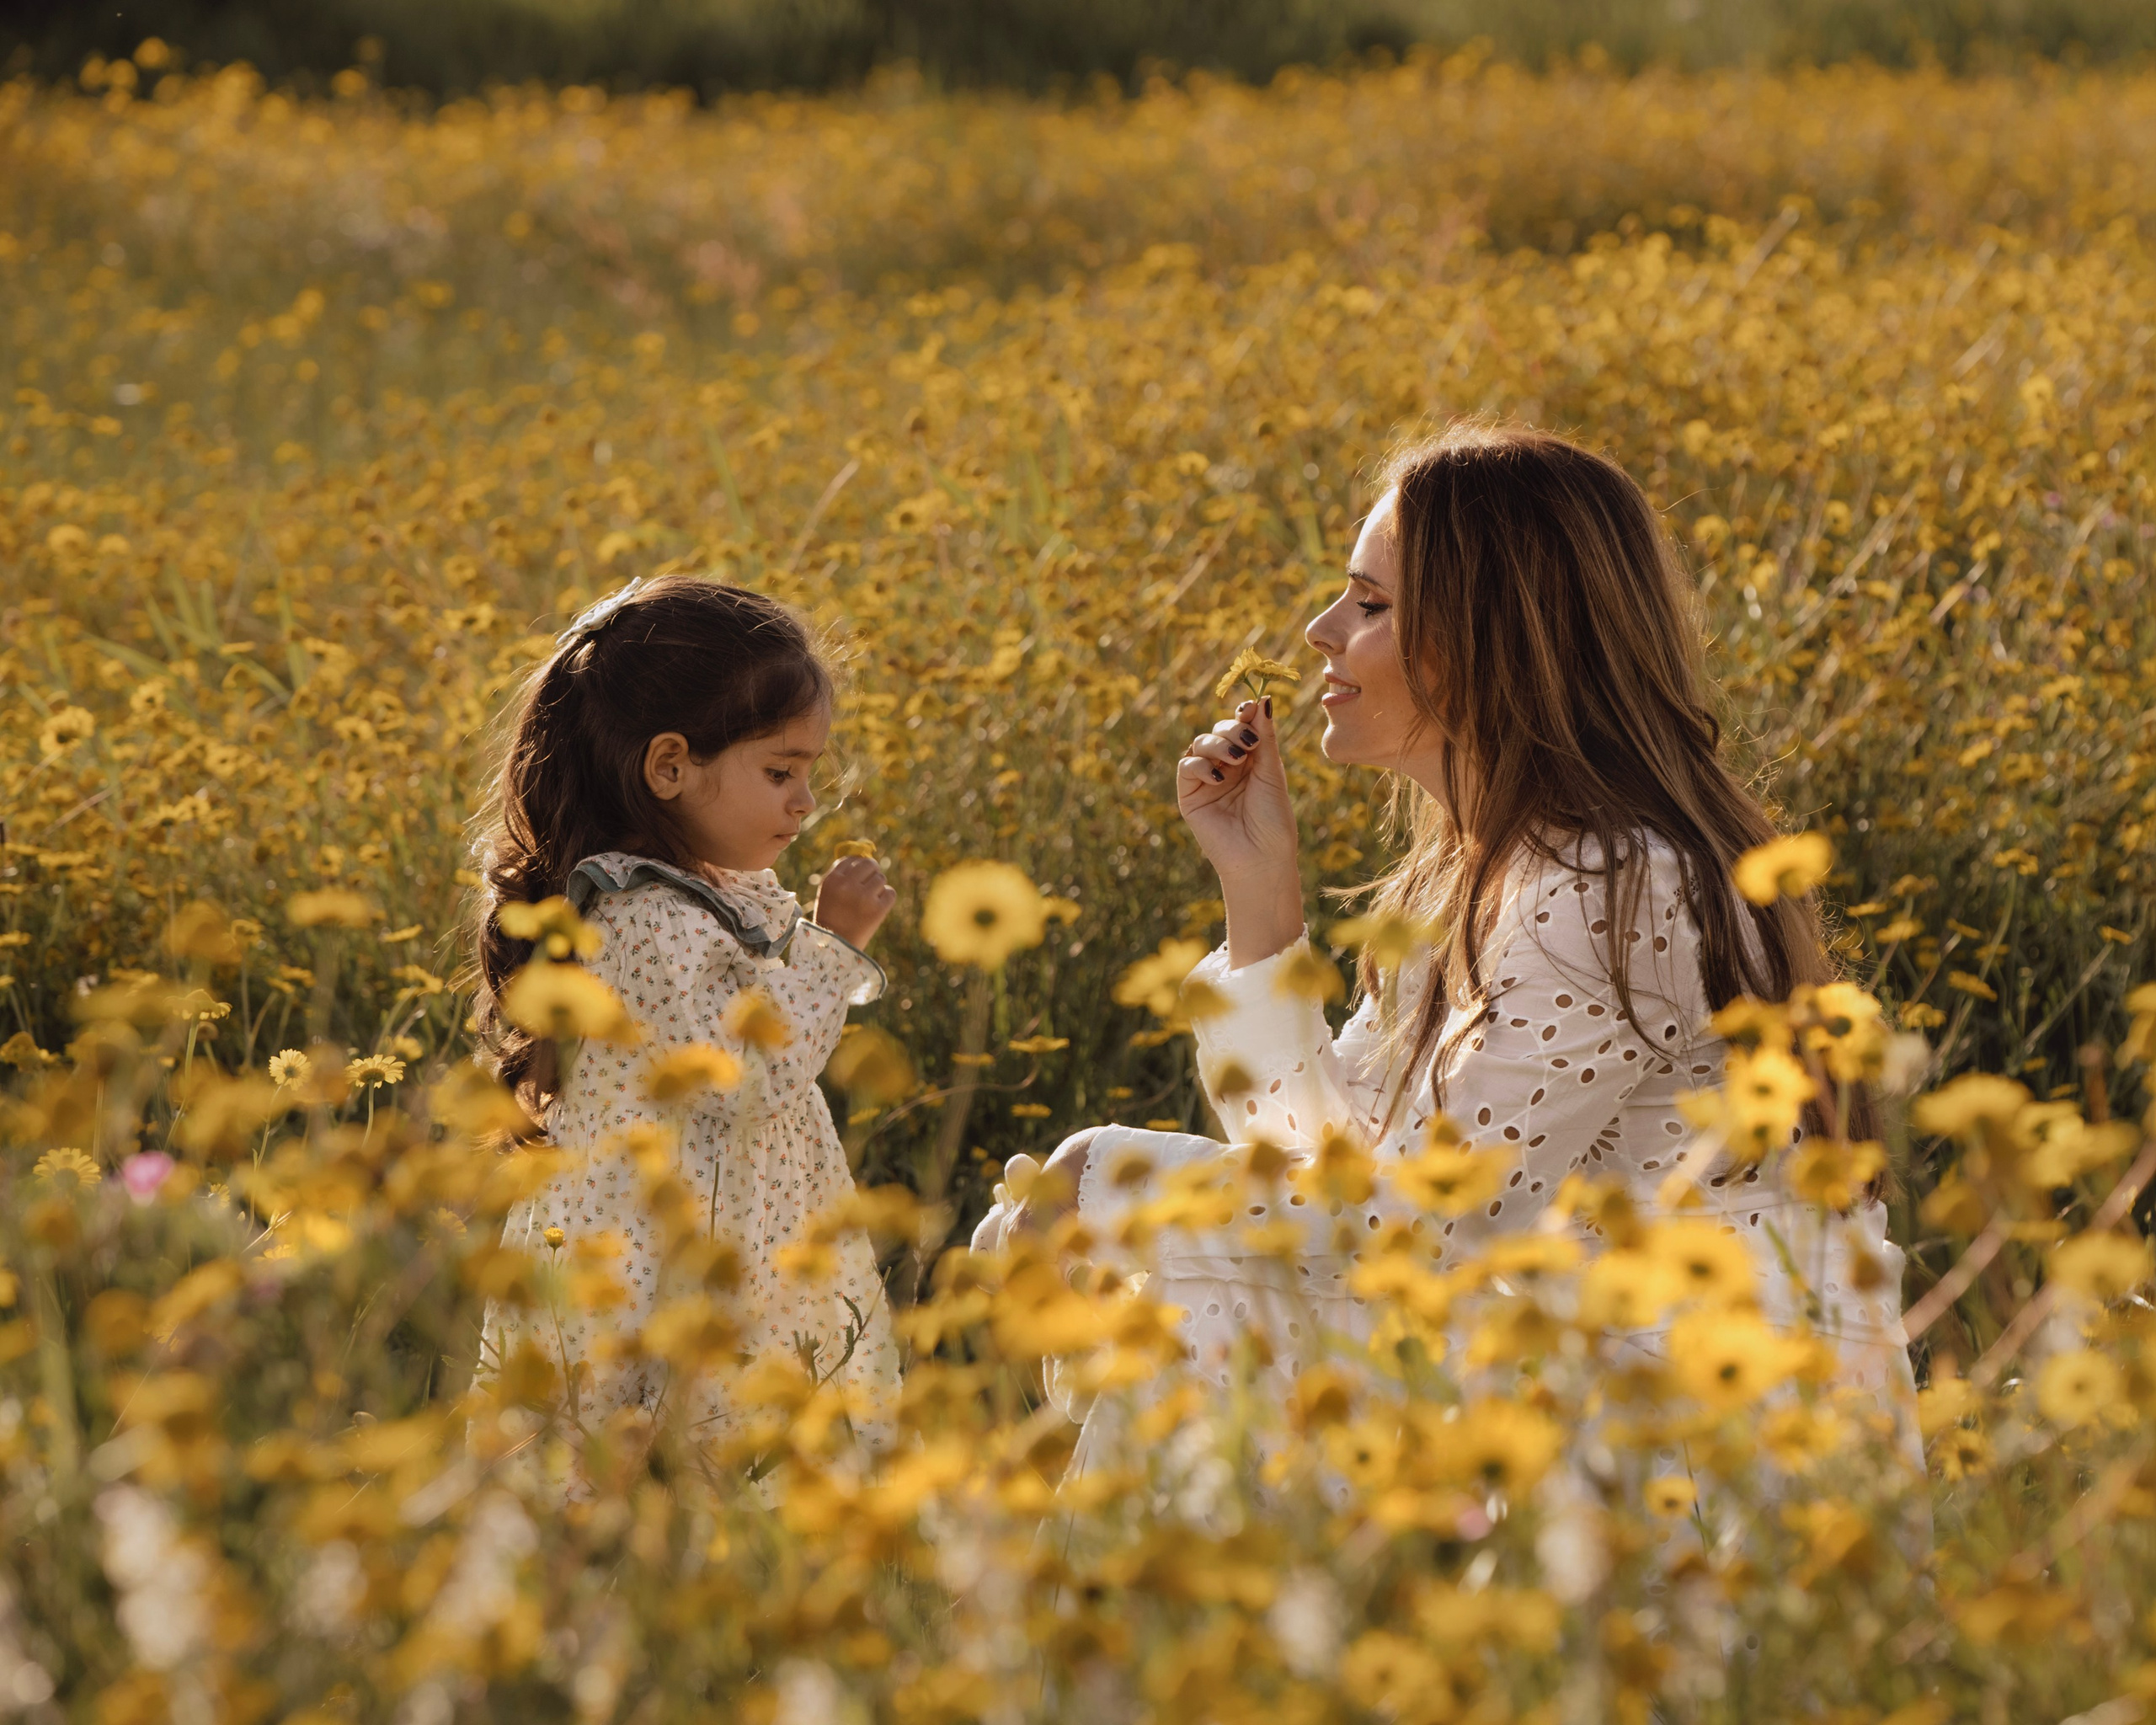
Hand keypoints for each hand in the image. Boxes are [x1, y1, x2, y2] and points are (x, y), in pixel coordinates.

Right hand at [812, 854, 896, 948]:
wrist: (835, 947)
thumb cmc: (832, 918)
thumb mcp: (828, 893)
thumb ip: (842, 874)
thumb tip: (864, 856)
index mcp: (832, 880)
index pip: (852, 859)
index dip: (858, 866)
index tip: (860, 875)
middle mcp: (847, 885)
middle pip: (870, 864)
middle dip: (872, 872)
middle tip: (869, 885)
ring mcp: (864, 897)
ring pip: (881, 878)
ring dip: (878, 888)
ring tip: (868, 901)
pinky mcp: (878, 910)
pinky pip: (890, 893)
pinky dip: (886, 899)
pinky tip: (877, 907)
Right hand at [1176, 697, 1304, 964]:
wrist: (1261, 858)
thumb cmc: (1273, 820)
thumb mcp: (1271, 772)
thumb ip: (1264, 737)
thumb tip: (1263, 699)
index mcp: (1251, 761)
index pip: (1241, 727)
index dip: (1243, 715)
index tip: (1249, 708)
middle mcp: (1227, 767)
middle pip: (1220, 731)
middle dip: (1232, 730)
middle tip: (1247, 743)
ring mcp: (1207, 781)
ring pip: (1200, 743)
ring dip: (1218, 744)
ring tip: (1237, 758)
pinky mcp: (1190, 796)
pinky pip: (1187, 767)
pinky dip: (1201, 766)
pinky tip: (1220, 779)